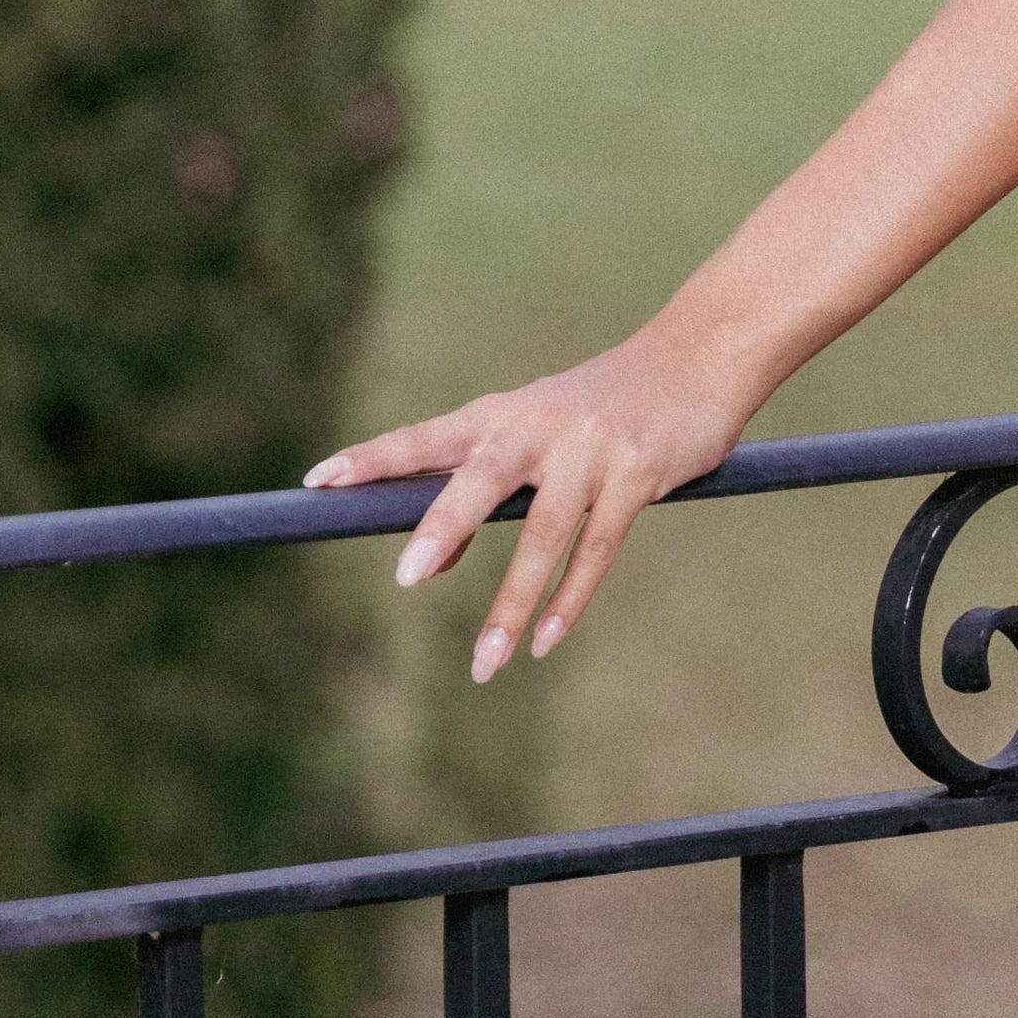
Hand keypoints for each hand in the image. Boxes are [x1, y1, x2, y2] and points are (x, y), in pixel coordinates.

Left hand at [306, 329, 761, 675]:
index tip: (317, 482)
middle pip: (481, 480)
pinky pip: (598, 548)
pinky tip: (546, 642)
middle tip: (405, 578)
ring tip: (485, 662)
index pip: (425, 438)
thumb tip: (431, 559)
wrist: (700, 355)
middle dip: (443, 527)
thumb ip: (482, 487)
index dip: (372, 459)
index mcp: (501, 415)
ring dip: (513, 602)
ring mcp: (589, 451)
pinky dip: (570, 599)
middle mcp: (538, 427)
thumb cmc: (605, 405)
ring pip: (544, 533)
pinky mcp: (638, 475)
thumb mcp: (536, 435)